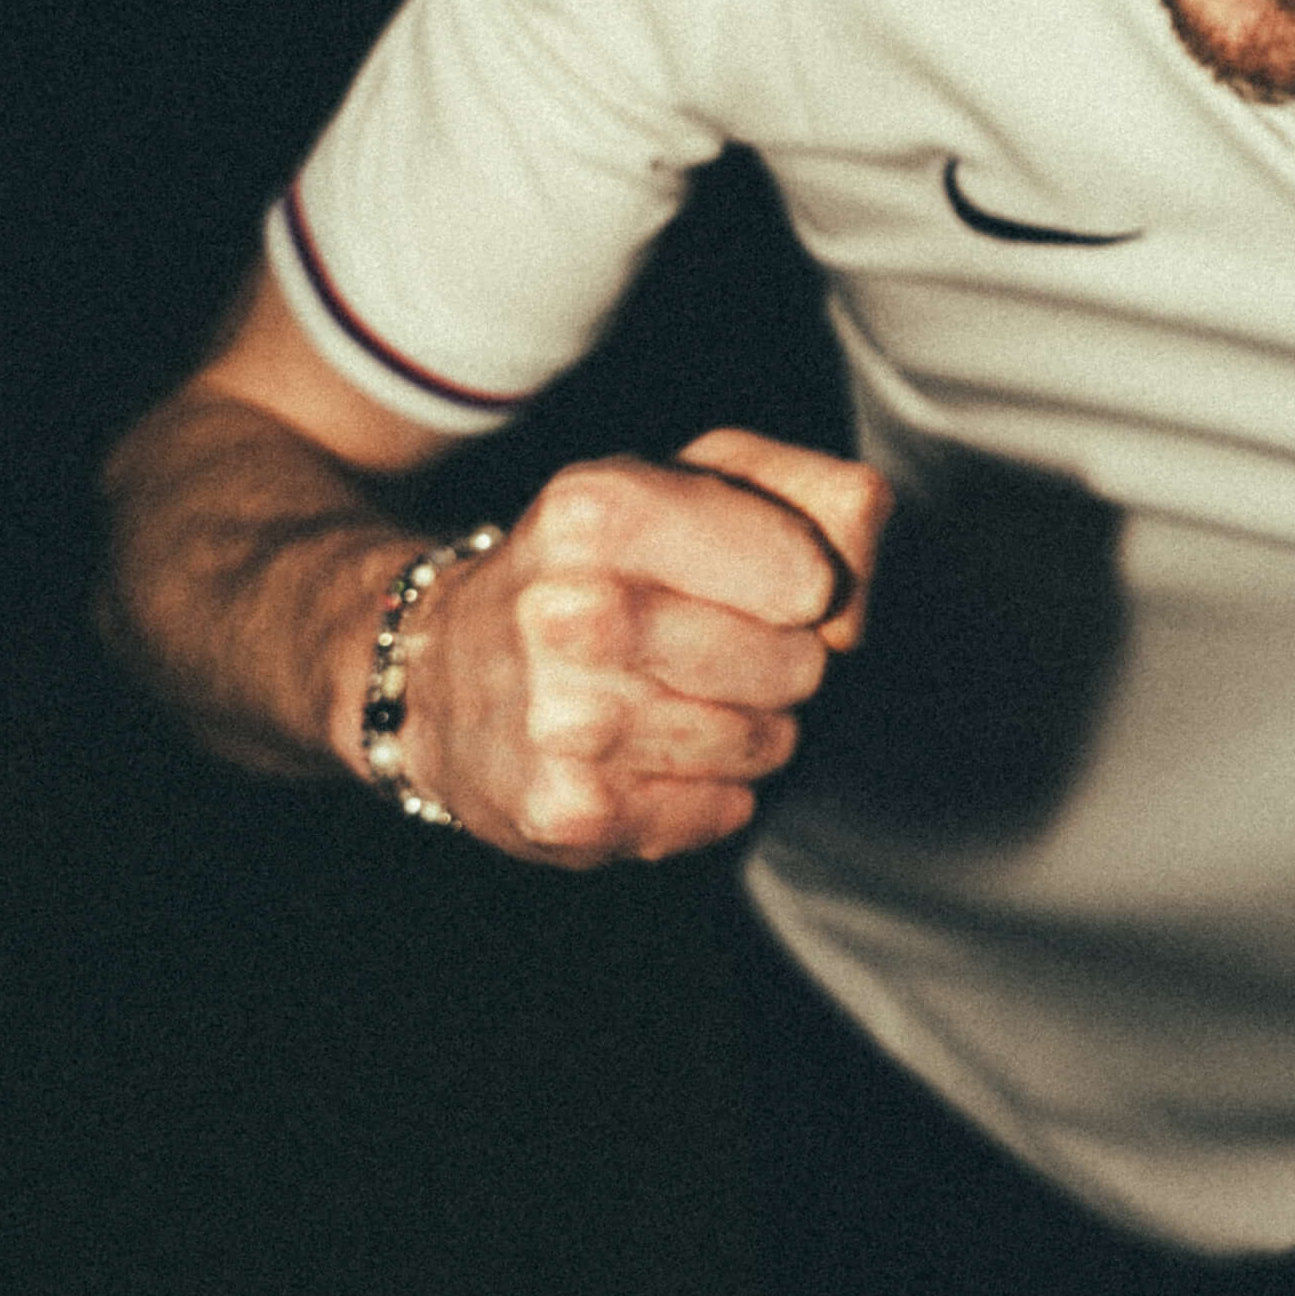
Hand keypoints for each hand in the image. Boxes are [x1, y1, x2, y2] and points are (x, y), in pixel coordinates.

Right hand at [394, 428, 892, 863]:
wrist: (434, 669)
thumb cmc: (597, 565)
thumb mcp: (694, 483)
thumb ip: (813, 494)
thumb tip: (860, 558)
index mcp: (599, 509)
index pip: (804, 574)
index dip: (806, 587)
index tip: (767, 584)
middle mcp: (569, 611)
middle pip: (795, 664)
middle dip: (782, 660)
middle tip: (715, 646)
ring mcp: (561, 719)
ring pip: (765, 743)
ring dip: (750, 729)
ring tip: (679, 698)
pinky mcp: (565, 811)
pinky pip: (721, 813)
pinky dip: (713, 793)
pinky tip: (654, 757)